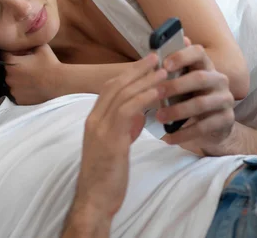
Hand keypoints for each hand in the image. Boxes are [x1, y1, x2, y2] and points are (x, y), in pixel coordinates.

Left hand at [2, 45, 61, 104]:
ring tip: (29, 78)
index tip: (20, 54)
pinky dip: (20, 90)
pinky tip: (30, 87)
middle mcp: (8, 77)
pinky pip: (16, 93)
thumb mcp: (41, 47)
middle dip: (14, 67)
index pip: (4, 55)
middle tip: (27, 67)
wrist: (59, 83)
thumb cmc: (50, 64)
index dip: (12, 53)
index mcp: (11, 63)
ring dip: (16, 79)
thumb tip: (25, 41)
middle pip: (6, 69)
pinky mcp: (18, 99)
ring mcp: (12, 90)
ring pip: (11, 82)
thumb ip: (29, 43)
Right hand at [72, 54, 165, 222]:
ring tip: (163, 70)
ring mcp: (100, 128)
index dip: (128, 74)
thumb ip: (122, 128)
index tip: (145, 64)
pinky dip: (143, 98)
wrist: (94, 199)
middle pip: (115, 86)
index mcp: (93, 120)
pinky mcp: (110, 139)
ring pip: (121, 94)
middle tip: (156, 58)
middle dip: (136, 70)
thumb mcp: (114, 147)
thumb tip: (136, 115)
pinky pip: (127, 111)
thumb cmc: (106, 176)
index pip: (109, 89)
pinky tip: (158, 92)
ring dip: (144, 80)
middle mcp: (94, 119)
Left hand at [157, 39, 234, 148]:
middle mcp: (218, 79)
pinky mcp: (226, 119)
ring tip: (159, 117)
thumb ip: (168, 71)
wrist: (212, 126)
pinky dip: (183, 133)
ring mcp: (225, 99)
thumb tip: (152, 55)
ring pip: (201, 104)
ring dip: (177, 111)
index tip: (164, 65)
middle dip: (176, 86)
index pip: (198, 52)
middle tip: (156, 94)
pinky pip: (203, 126)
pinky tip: (169, 137)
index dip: (182, 56)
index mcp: (205, 65)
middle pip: (199, 78)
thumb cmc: (188, 97)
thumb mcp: (179, 83)